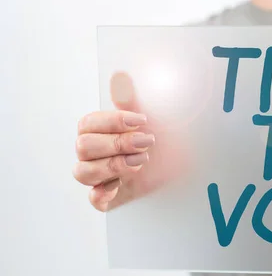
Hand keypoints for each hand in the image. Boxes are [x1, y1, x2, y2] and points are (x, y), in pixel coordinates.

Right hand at [73, 72, 187, 210]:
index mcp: (99, 131)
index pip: (88, 123)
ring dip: (112, 165)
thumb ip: (131, 101)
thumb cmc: (163, 140)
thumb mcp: (152, 119)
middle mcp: (94, 153)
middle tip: (147, 141)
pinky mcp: (108, 197)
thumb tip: (120, 77)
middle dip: (117, 143)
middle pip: (83, 146)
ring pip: (82, 172)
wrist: (185, 164)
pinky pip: (93, 198)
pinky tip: (123, 184)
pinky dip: (104, 193)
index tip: (141, 120)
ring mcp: (99, 176)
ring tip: (141, 161)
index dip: (112, 121)